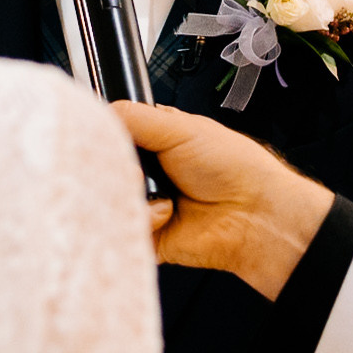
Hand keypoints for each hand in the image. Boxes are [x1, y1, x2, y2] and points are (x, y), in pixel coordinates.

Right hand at [113, 102, 333, 300]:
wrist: (256, 216)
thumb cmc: (235, 168)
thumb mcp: (181, 128)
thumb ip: (134, 116)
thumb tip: (97, 115)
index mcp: (153, 139)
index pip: (109, 134)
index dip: (103, 136)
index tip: (104, 138)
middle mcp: (146, 171)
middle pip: (101, 168)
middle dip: (116, 168)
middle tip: (138, 168)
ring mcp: (145, 204)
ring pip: (106, 200)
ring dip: (129, 195)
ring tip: (159, 193)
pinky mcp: (146, 236)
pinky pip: (121, 229)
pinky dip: (141, 221)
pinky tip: (166, 214)